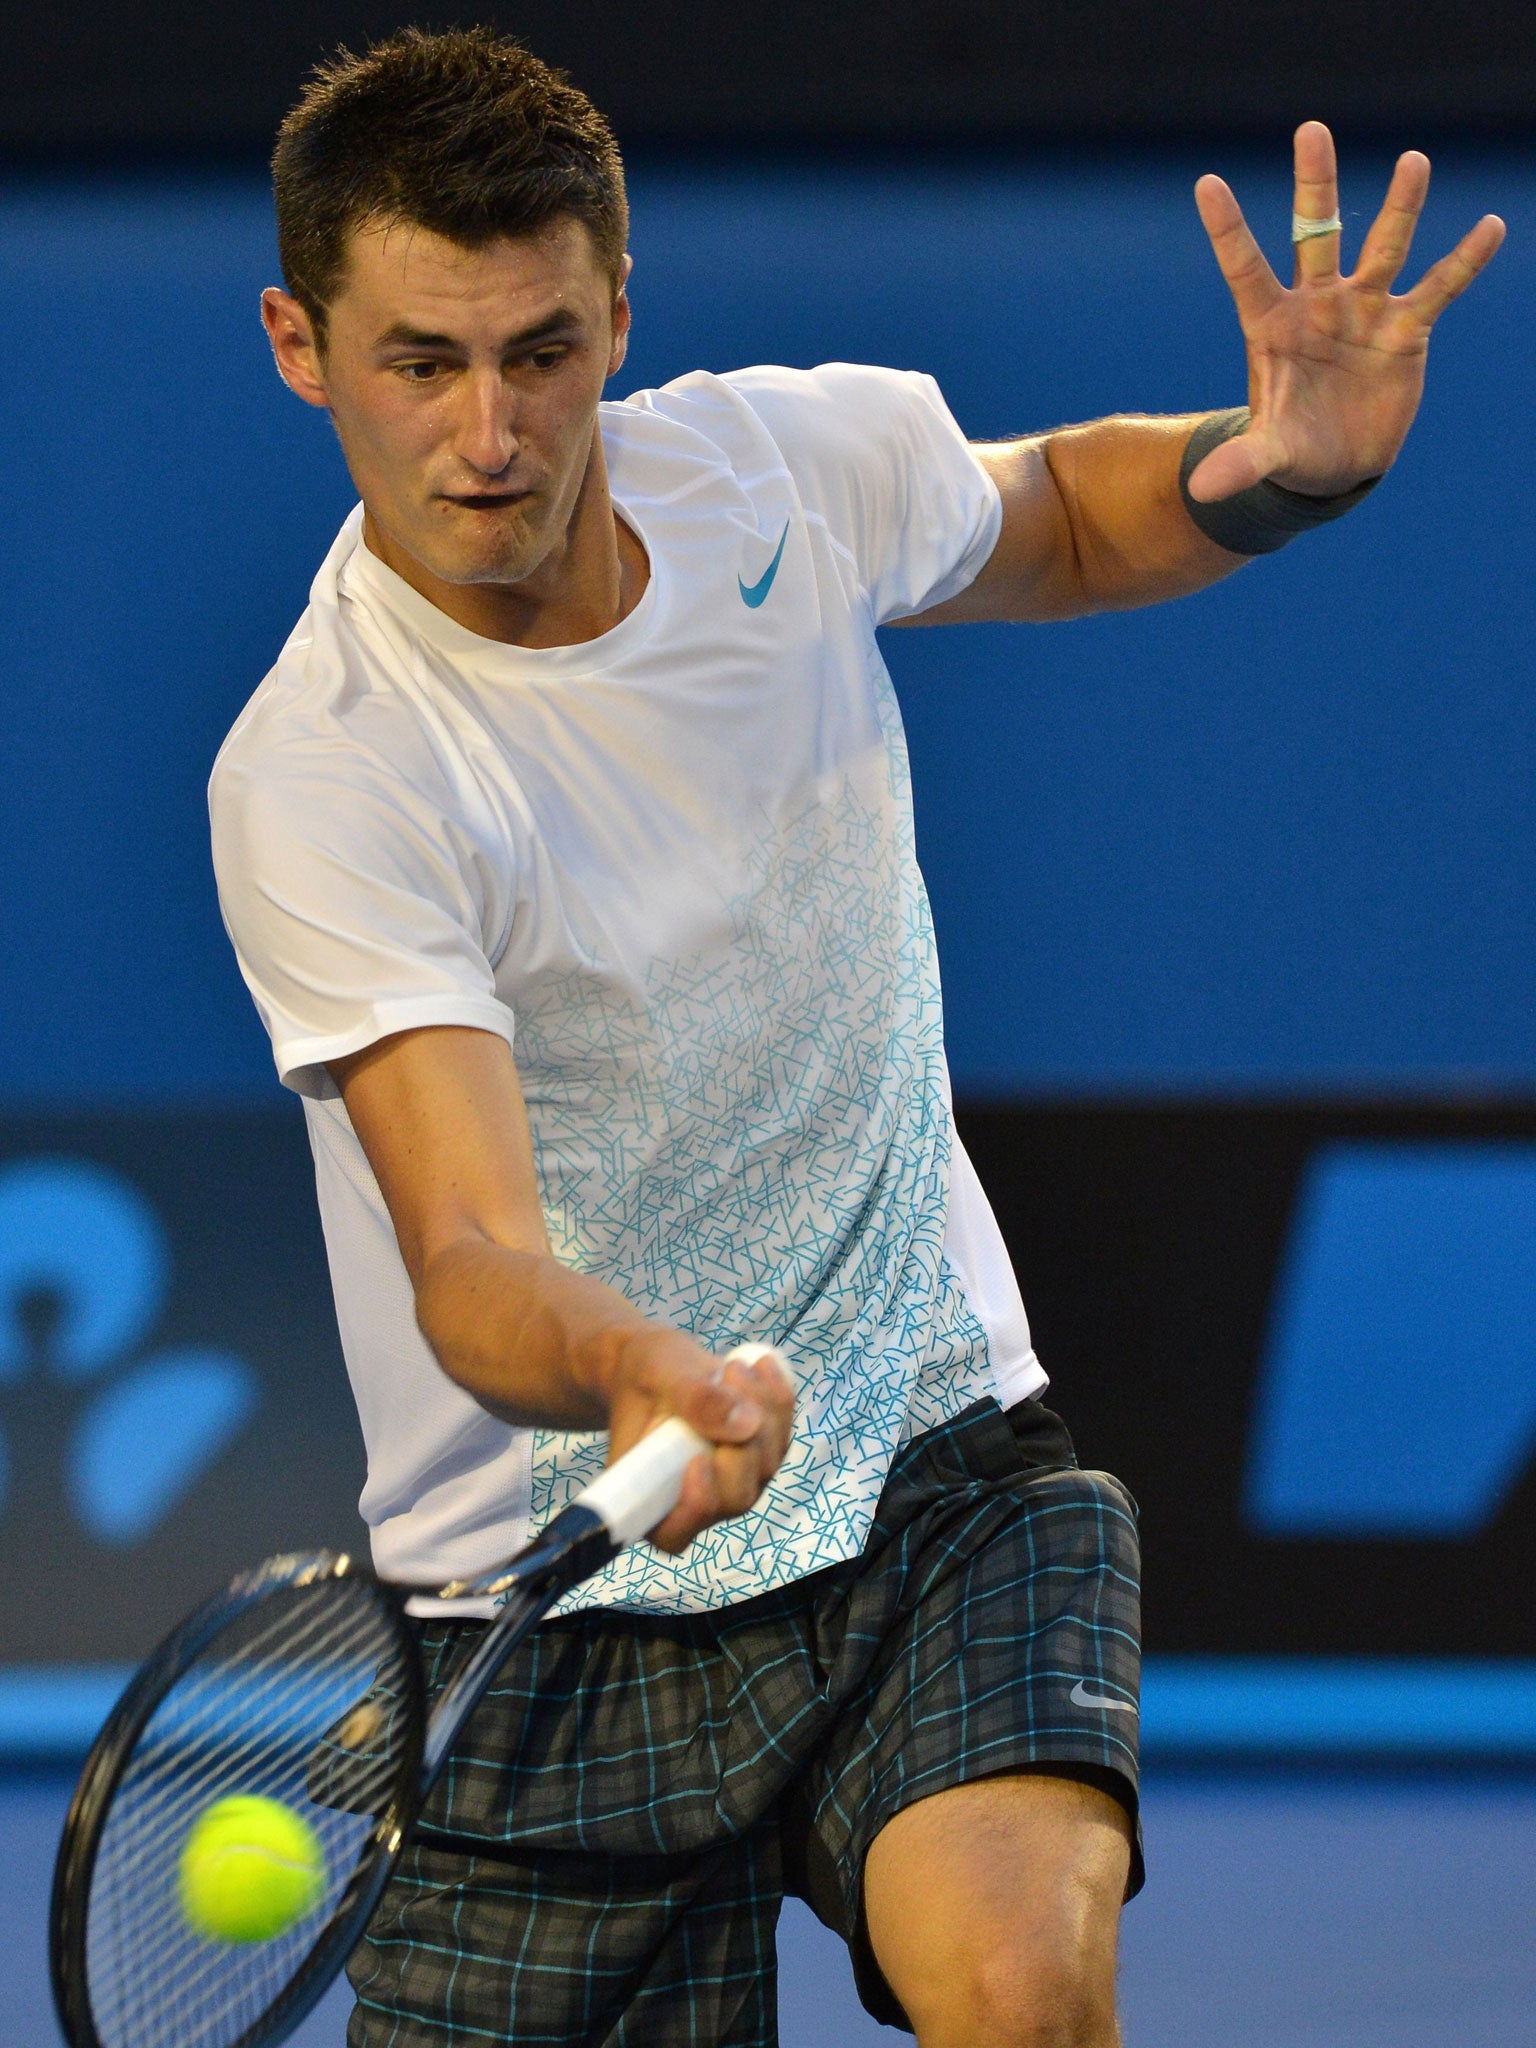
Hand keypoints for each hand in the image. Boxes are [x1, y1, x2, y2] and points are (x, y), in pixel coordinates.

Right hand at [600, 1326, 794, 1551]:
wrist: (660, 1365)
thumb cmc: (645, 1375)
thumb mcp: (658, 1373)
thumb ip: (694, 1399)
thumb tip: (747, 1426)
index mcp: (649, 1495)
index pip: (674, 1531)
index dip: (694, 1507)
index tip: (699, 1459)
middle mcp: (695, 1499)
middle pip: (736, 1496)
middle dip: (741, 1442)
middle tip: (726, 1379)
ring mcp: (733, 1482)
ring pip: (767, 1464)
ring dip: (761, 1409)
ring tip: (733, 1366)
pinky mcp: (759, 1457)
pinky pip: (782, 1435)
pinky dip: (778, 1399)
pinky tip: (761, 1365)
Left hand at [1189, 120, 1504, 501]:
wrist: (1335, 465)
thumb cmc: (1292, 450)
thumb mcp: (1268, 455)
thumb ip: (1242, 464)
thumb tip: (1202, 490)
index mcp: (1271, 325)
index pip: (1245, 269)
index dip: (1227, 229)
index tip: (1206, 183)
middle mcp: (1316, 305)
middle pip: (1315, 235)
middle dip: (1315, 187)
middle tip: (1312, 130)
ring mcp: (1362, 311)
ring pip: (1383, 248)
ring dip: (1399, 208)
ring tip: (1414, 161)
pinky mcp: (1404, 330)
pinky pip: (1438, 289)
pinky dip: (1463, 262)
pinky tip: (1489, 227)